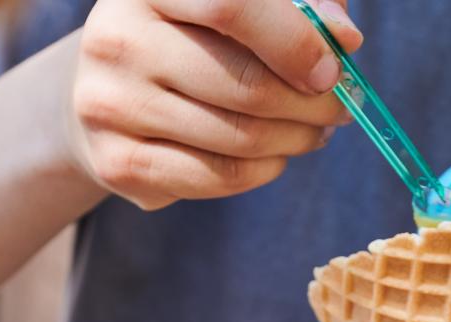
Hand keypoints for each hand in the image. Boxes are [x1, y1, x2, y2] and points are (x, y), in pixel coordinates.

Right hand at [68, 0, 360, 208]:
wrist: (106, 92)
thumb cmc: (189, 38)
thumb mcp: (234, 6)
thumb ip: (293, 5)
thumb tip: (344, 39)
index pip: (232, 5)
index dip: (295, 41)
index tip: (332, 68)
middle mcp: (117, 39)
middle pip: (243, 83)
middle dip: (310, 103)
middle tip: (338, 108)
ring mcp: (110, 105)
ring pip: (238, 137)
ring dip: (294, 139)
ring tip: (312, 131)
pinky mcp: (116, 163)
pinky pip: (217, 177)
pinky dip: (263, 170)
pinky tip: (274, 156)